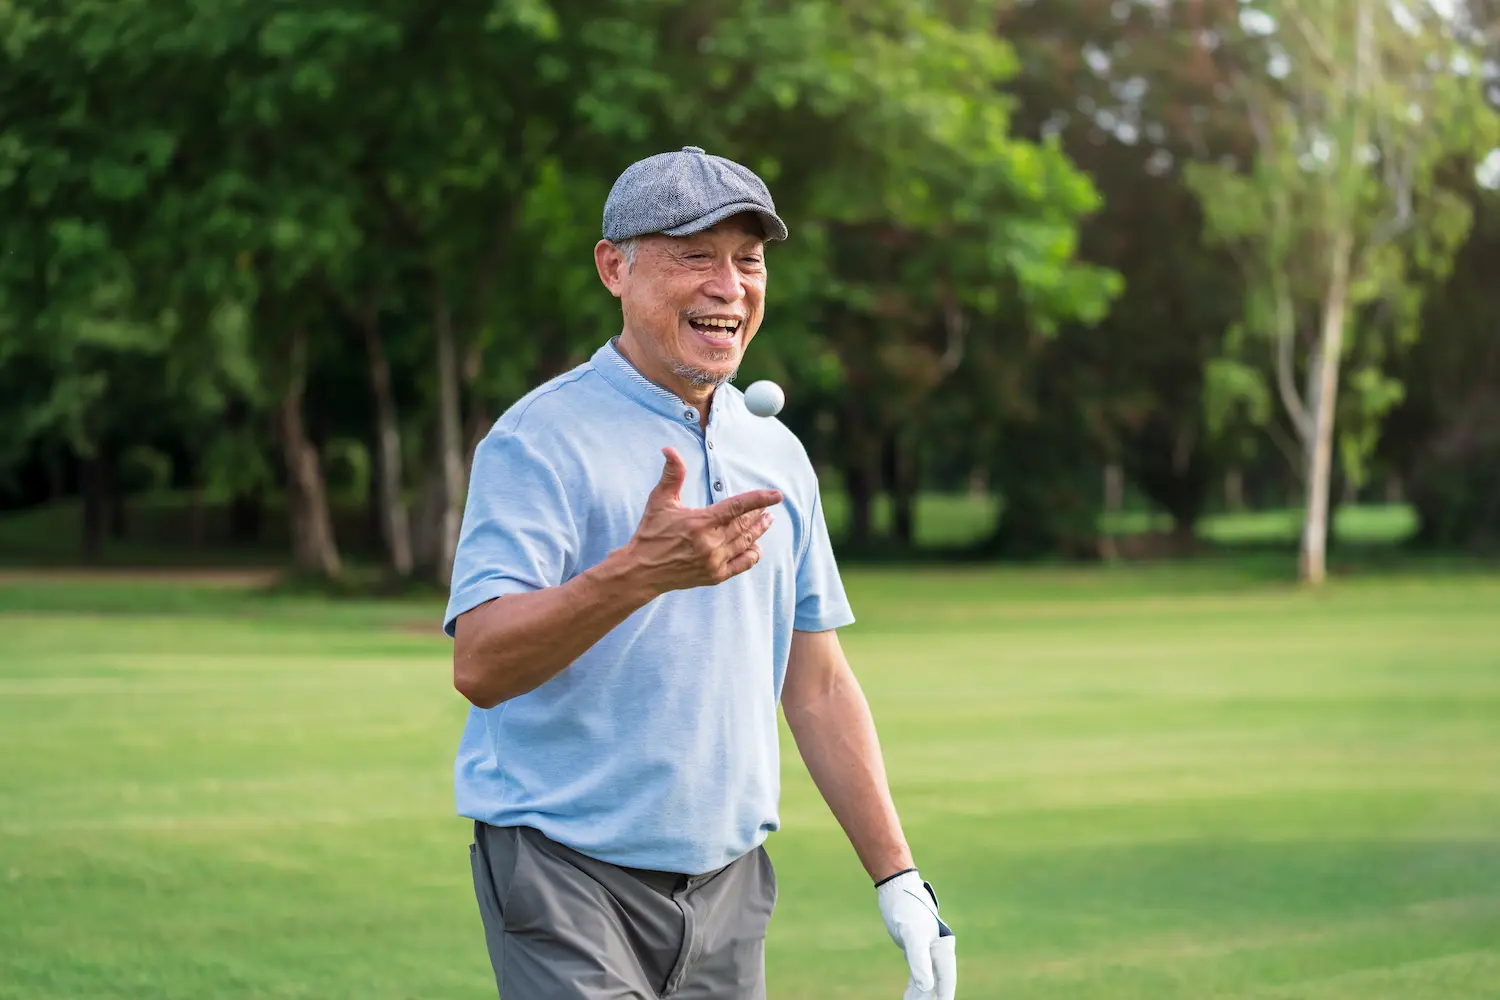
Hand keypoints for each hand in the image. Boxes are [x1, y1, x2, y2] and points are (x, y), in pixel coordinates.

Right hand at [622, 447, 781, 594]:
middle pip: (745, 524)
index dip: (759, 499)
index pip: (737, 506)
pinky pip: (742, 564)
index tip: (776, 495)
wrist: (641, 571)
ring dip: (759, 530)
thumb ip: (672, 475)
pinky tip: (757, 546)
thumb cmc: (650, 533)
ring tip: (768, 520)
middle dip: (759, 513)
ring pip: (746, 542)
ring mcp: (715, 561)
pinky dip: (752, 554)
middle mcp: (711, 542)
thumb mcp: (660, 501)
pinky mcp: (715, 575)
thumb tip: (669, 450)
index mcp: (701, 522)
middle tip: (769, 506)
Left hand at [877, 870, 955, 999]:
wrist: (897, 890)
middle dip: (930, 999)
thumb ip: (920, 961)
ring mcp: (927, 951)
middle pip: (937, 984)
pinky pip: (917, 974)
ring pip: (926, 981)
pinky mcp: (916, 949)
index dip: (944, 997)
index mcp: (943, 949)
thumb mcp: (912, 935)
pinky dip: (914, 987)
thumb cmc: (906, 908)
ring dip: (921, 996)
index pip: (946, 980)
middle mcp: (938, 952)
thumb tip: (925, 987)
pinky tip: (909, 997)